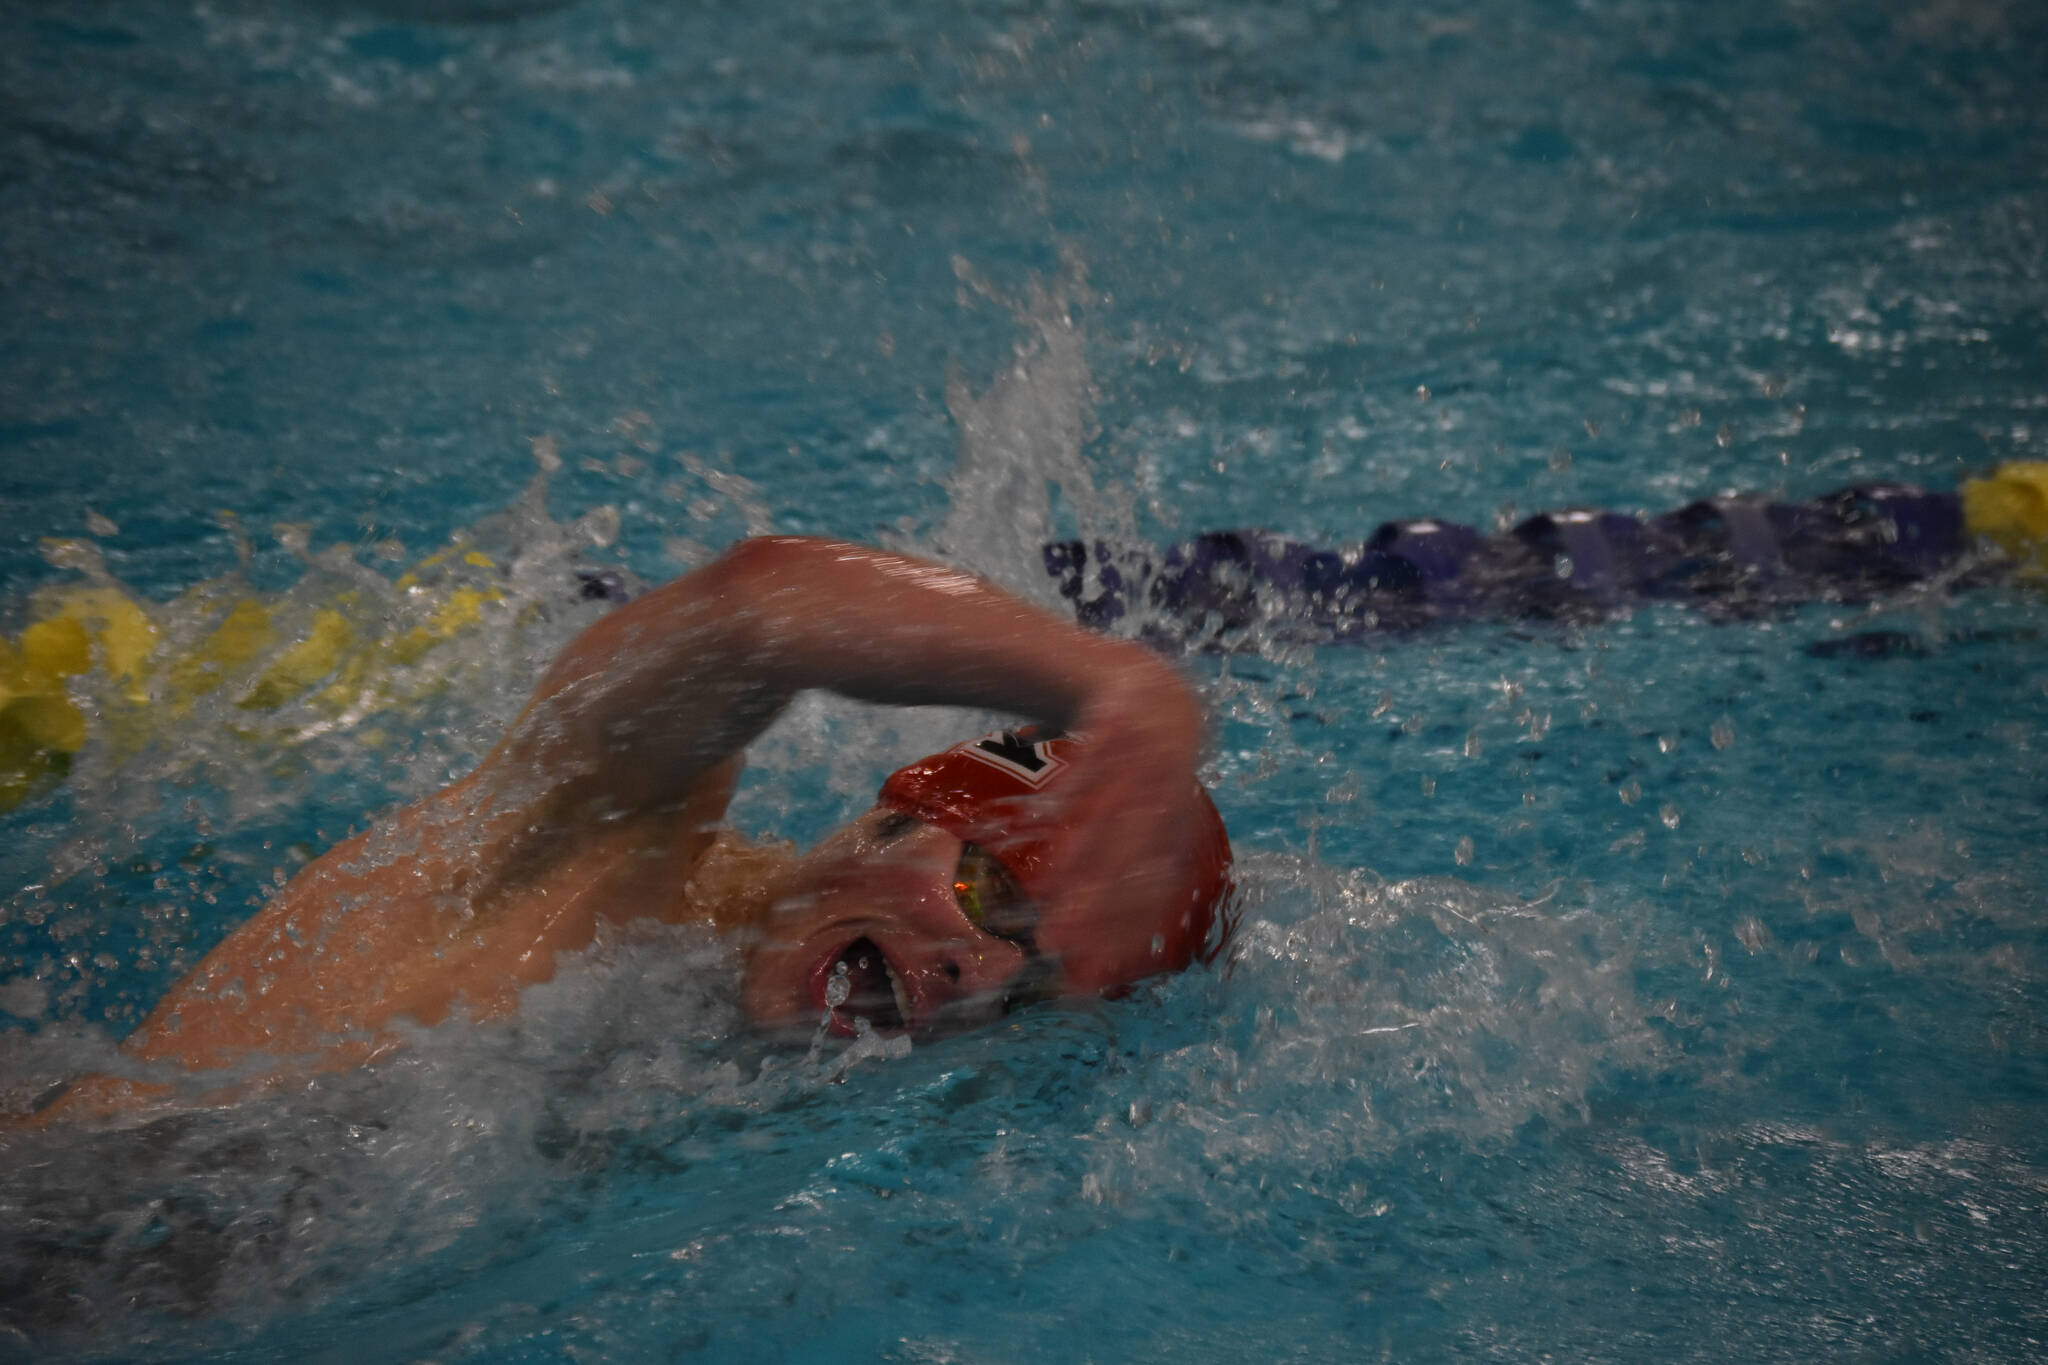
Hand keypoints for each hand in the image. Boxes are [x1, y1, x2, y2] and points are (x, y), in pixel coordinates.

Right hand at [1031, 654, 1208, 993]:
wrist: (1153, 691)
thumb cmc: (1134, 774)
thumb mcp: (1130, 823)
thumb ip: (1103, 877)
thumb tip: (1083, 945)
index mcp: (1174, 836)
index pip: (1152, 896)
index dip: (1119, 936)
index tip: (1086, 974)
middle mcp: (1169, 802)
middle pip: (1134, 863)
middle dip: (1094, 906)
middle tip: (1054, 943)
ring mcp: (1151, 758)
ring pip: (1117, 814)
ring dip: (1082, 855)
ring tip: (1043, 891)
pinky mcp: (1127, 717)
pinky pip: (1101, 755)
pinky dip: (1077, 785)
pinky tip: (1050, 814)